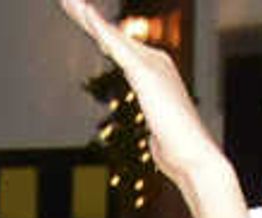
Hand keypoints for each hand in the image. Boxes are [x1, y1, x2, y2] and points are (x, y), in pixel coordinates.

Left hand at [59, 0, 244, 217]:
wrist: (195, 158)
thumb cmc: (179, 152)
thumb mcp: (162, 134)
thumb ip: (158, 126)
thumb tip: (161, 140)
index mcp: (154, 71)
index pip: (119, 47)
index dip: (99, 32)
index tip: (80, 16)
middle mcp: (154, 60)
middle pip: (112, 35)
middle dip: (87, 16)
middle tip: (66, 0)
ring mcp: (150, 64)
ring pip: (111, 34)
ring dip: (87, 15)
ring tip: (67, 0)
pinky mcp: (144, 73)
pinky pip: (115, 45)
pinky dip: (99, 27)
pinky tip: (84, 12)